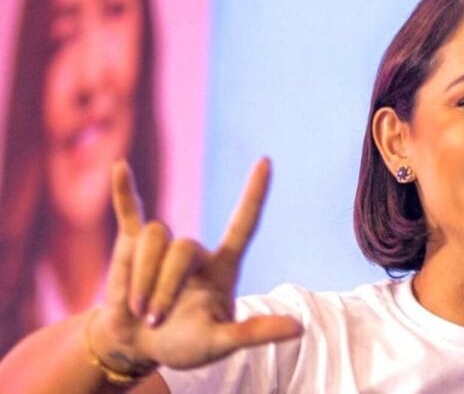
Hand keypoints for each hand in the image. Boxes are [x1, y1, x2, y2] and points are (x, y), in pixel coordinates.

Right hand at [89, 158, 301, 374]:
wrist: (141, 346)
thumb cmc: (186, 344)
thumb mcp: (221, 343)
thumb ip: (254, 333)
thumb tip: (299, 328)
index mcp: (223, 267)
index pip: (243, 224)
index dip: (254, 194)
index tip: (266, 161)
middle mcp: (195, 251)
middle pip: (182, 247)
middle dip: (164, 287)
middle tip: (155, 320)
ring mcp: (164, 246)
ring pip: (155, 236)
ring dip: (142, 277)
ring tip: (139, 311)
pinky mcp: (132, 246)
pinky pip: (130, 213)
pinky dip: (124, 192)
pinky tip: (120, 167)